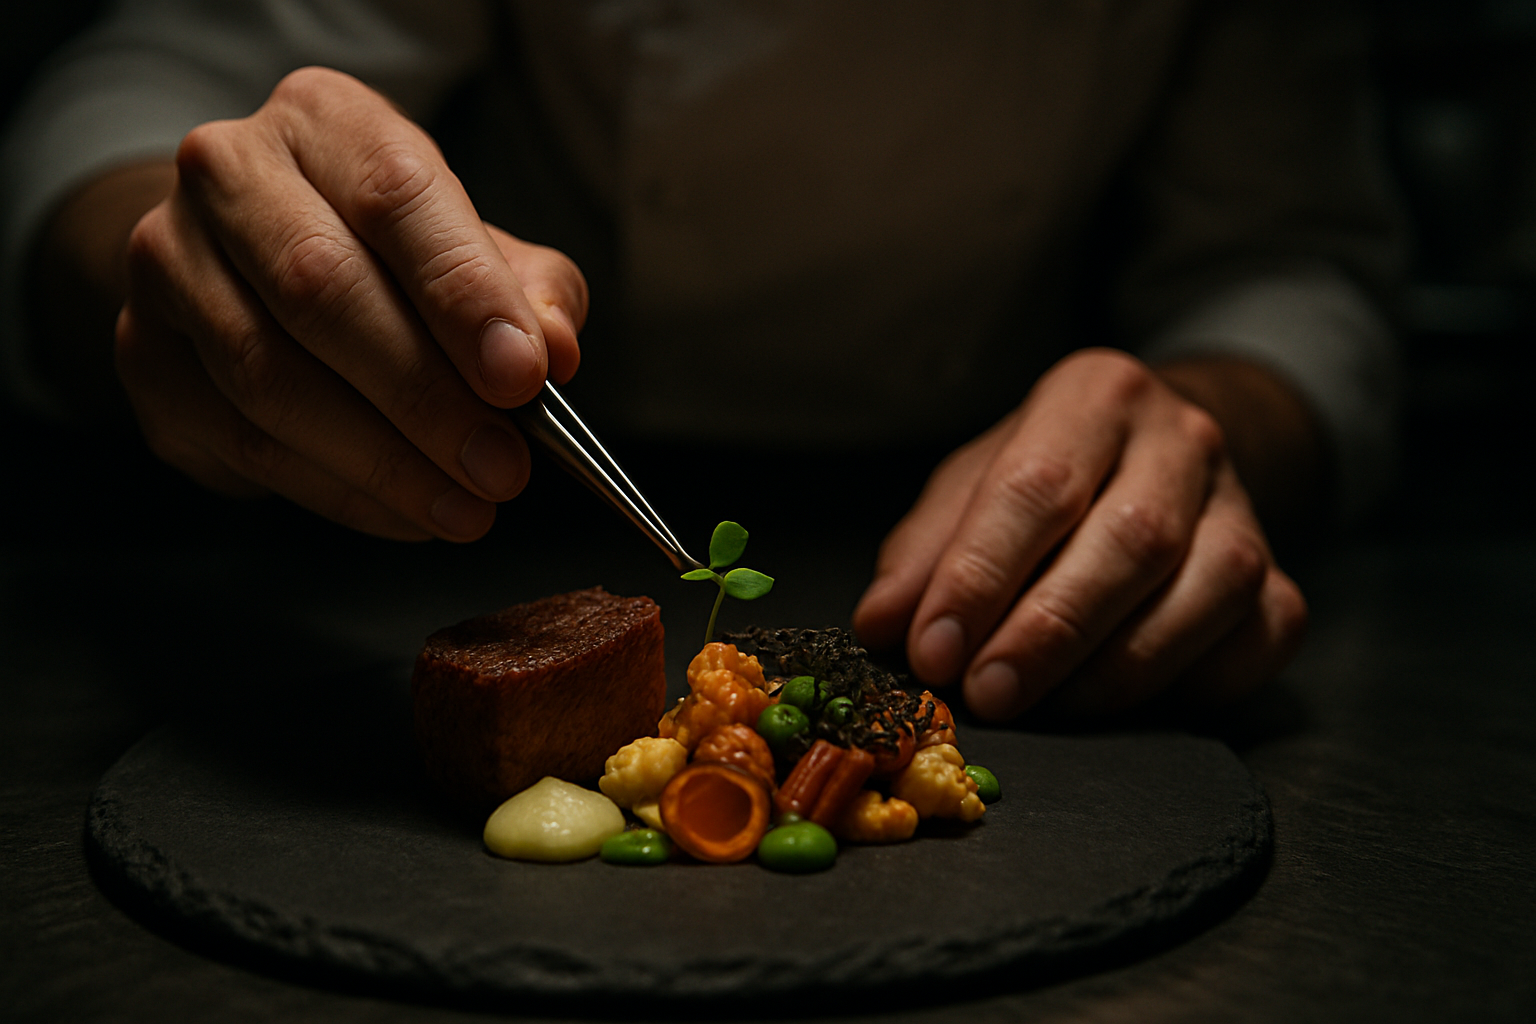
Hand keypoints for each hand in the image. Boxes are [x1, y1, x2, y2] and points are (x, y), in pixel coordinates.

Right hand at [113, 67, 585, 539]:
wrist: (250, 262)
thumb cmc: (389, 255)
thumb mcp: (475, 249)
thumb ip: (530, 292)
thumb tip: (556, 350)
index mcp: (325, 121)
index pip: (395, 197)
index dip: (463, 292)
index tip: (524, 376)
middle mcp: (227, 174)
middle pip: (321, 289)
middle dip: (425, 396)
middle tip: (502, 467)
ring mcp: (168, 265)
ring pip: (270, 379)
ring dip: (383, 462)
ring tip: (465, 508)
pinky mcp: (144, 358)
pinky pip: (242, 442)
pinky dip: (337, 492)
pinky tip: (405, 513)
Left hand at [851, 348, 1308, 719]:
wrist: (1154, 460)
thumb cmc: (1044, 478)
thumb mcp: (968, 491)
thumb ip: (924, 554)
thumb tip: (883, 626)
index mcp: (1092, 395)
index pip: (1036, 486)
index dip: (980, 577)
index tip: (932, 651)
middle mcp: (1182, 438)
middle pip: (1131, 541)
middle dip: (1049, 632)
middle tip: (986, 695)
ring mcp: (1244, 507)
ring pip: (1209, 590)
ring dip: (1117, 668)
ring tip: (1044, 708)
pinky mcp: (1283, 577)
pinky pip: (1261, 638)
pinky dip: (1196, 683)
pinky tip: (1125, 704)